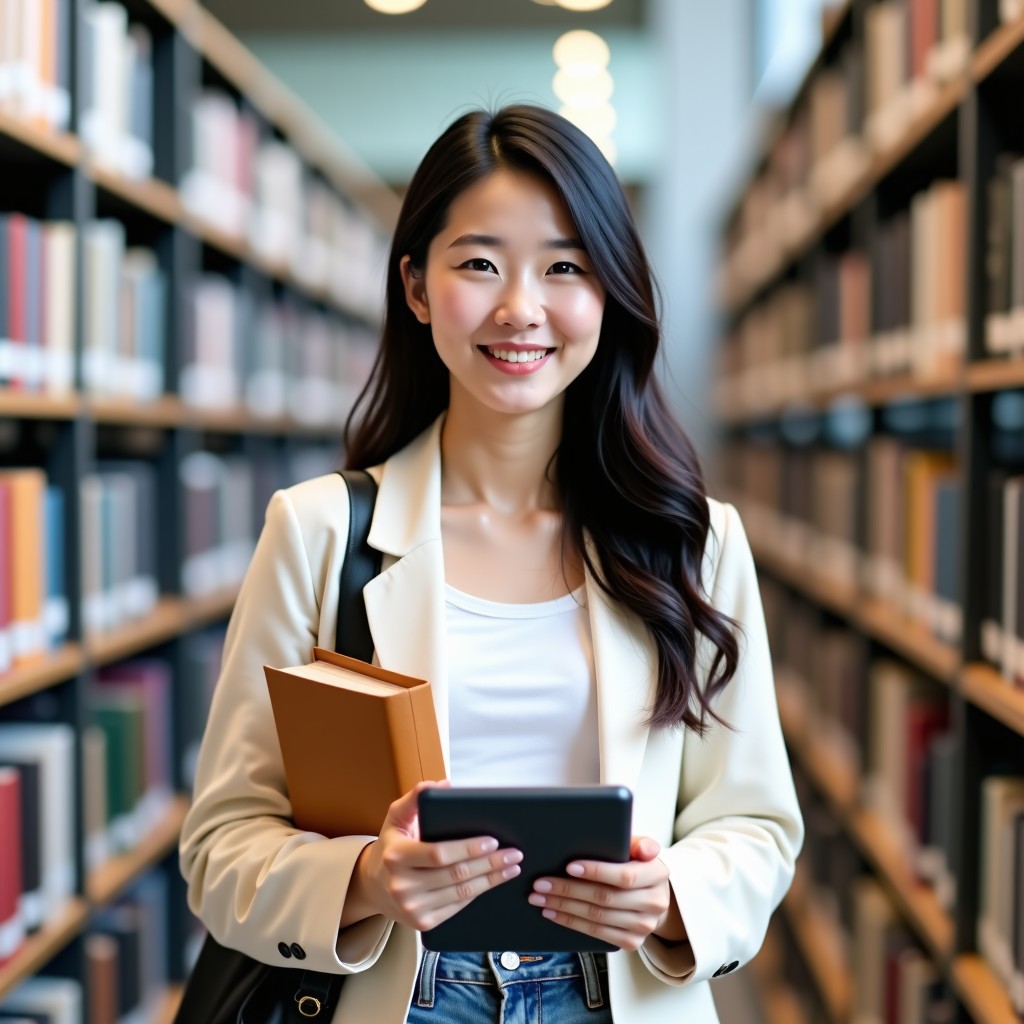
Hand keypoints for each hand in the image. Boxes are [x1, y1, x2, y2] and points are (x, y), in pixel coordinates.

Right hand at [346, 781, 522, 931]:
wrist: (373, 886)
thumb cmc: (392, 846)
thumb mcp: (396, 818)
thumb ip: (415, 799)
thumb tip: (443, 784)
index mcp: (396, 856)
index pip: (438, 854)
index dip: (468, 848)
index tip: (492, 840)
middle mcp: (402, 885)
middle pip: (456, 874)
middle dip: (489, 863)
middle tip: (513, 852)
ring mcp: (412, 908)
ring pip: (461, 893)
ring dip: (491, 879)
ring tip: (511, 866)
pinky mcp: (423, 923)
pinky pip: (458, 907)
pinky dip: (479, 893)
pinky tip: (493, 881)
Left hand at [527, 835, 679, 951]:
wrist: (651, 896)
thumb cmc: (636, 865)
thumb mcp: (638, 847)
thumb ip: (639, 842)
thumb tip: (646, 849)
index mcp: (658, 874)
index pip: (625, 876)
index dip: (596, 872)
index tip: (569, 866)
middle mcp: (655, 903)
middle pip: (605, 898)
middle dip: (569, 890)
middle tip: (541, 883)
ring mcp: (643, 926)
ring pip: (597, 918)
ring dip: (564, 908)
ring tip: (540, 898)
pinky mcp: (632, 942)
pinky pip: (597, 934)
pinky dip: (572, 923)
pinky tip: (554, 914)